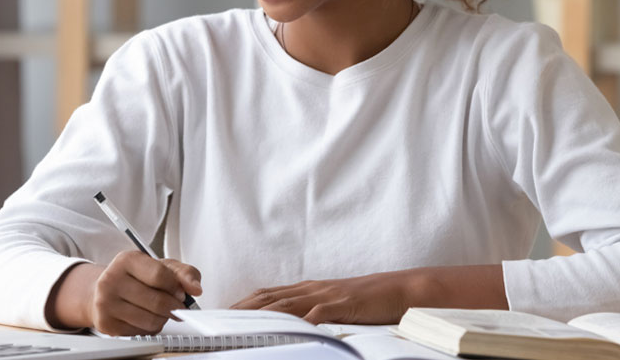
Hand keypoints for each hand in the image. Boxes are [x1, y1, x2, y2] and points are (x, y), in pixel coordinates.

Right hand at [88, 250, 202, 335]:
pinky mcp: (106, 324)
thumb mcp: (161, 266)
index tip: (182, 293)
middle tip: (177, 306)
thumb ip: (184, 273)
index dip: (176, 287)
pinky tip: (146, 318)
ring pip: (150, 320)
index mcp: (126, 260)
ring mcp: (106, 303)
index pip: (159, 275)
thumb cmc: (137, 277)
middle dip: (174, 307)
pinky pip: (140, 333)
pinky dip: (150, 328)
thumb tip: (195, 288)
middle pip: (157, 301)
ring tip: (160, 311)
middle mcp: (111, 280)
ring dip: (163, 319)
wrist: (105, 290)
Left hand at [230, 272, 410, 324]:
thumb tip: (294, 321)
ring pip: (287, 303)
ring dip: (262, 314)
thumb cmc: (367, 300)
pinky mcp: (342, 305)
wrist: (398, 289)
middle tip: (221, 319)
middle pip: (270, 297)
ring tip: (241, 324)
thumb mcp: (334, 304)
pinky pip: (317, 313)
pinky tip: (288, 329)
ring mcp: (326, 296)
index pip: (269, 294)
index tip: (225, 311)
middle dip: (243, 308)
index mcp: (309, 289)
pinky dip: (301, 321)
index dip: (245, 302)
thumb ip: (313, 310)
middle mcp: (312, 289)